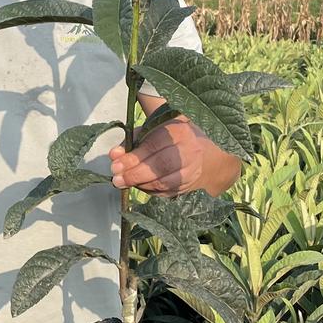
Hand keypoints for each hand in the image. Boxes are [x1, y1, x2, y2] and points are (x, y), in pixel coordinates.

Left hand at [109, 116, 239, 196]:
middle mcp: (190, 152)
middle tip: (117, 178)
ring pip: (163, 183)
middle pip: (160, 167)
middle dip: (134, 174)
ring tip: (123, 182)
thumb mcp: (155, 130)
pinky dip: (148, 190)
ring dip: (139, 184)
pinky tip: (138, 185)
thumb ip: (134, 140)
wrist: (208, 151)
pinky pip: (166, 193)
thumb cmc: (174, 137)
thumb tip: (114, 155)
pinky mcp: (190, 187)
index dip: (133, 157)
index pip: (154, 146)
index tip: (115, 163)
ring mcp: (192, 172)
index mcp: (180, 132)